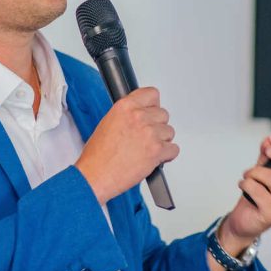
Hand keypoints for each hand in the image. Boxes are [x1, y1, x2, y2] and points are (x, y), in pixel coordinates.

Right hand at [75, 87, 178, 203]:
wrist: (96, 176)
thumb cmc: (98, 156)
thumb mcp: (108, 123)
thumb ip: (128, 115)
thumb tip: (142, 114)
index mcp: (125, 106)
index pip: (152, 94)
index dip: (152, 106)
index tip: (151, 112)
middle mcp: (139, 116)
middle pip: (163, 114)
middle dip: (157, 126)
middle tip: (145, 137)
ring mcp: (149, 133)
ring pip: (169, 132)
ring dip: (162, 141)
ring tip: (146, 150)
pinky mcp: (157, 150)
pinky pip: (174, 149)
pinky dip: (167, 156)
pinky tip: (154, 158)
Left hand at [218, 132, 270, 250]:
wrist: (246, 220)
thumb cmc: (258, 195)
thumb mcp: (265, 169)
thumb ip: (268, 154)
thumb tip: (269, 141)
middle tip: (266, 149)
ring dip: (255, 172)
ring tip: (248, 175)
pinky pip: (258, 190)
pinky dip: (247, 183)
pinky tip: (244, 185)